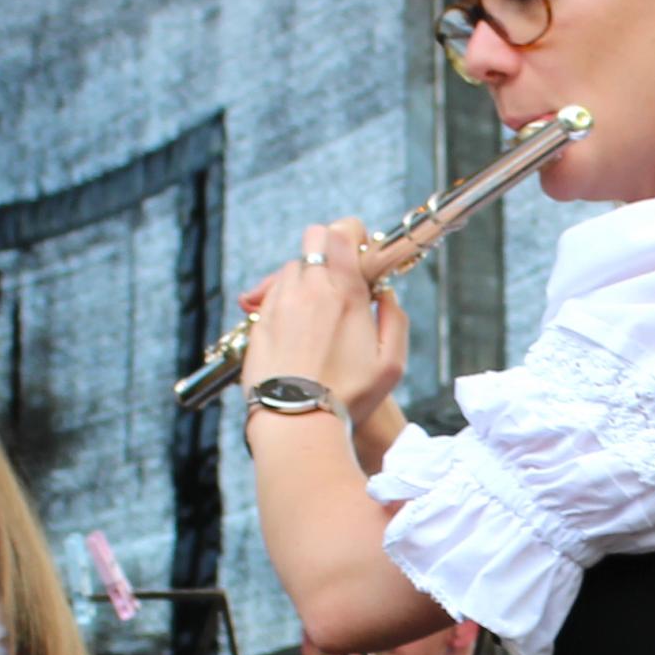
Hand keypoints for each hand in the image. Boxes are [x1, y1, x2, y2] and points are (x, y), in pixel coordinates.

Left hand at [241, 221, 403, 413]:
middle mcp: (309, 288)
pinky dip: (284, 302)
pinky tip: (295, 330)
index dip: (352, 234)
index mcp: (345, 292)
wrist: (295, 422)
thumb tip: (386, 295)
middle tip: (338, 278)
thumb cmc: (347, 397)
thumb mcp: (391, 364)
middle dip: (327, 250)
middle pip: (313, 239)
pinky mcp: (259, 320)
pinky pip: (271, 294)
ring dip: (305, 280)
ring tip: (316, 314)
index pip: (342, 232)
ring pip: (291, 268)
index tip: (360, 253)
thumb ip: (395, 320)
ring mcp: (279, 302)